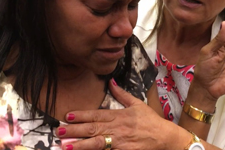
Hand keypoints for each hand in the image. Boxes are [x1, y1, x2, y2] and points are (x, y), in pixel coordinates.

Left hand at [56, 80, 189, 149]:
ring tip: (66, 146)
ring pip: (98, 143)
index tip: (67, 116)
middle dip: (75, 130)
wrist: (165, 138)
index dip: (81, 115)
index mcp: (119, 115)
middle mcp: (118, 128)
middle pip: (93, 129)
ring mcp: (120, 142)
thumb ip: (122, 94)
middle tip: (59, 131)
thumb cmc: (151, 121)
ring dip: (81, 145)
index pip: (97, 114)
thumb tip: (111, 81)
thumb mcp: (137, 104)